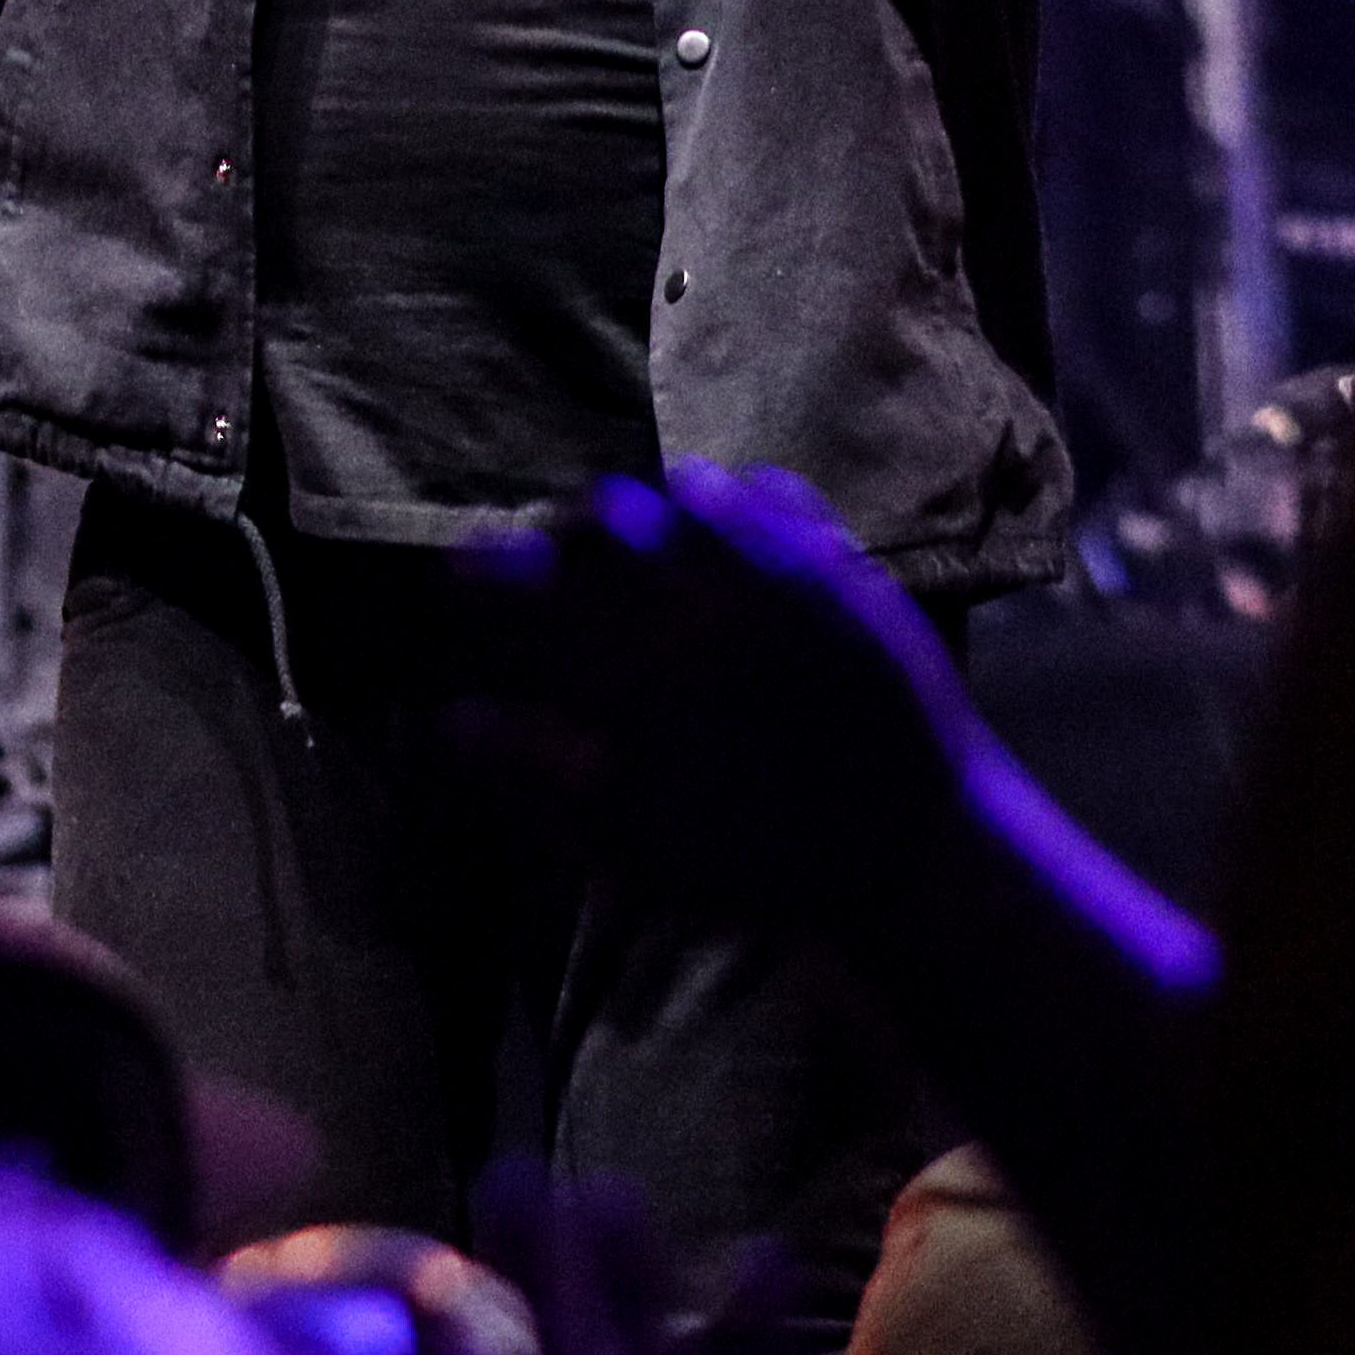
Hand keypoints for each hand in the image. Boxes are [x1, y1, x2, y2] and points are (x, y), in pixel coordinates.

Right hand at [450, 468, 991, 916]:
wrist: (907, 851)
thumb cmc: (755, 866)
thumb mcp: (627, 846)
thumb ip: (532, 780)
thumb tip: (448, 723)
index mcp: (634, 669)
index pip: (526, 583)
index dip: (482, 571)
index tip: (463, 576)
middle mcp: (698, 601)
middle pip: (601, 515)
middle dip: (569, 535)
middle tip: (567, 572)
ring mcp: (775, 573)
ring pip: (686, 488)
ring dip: (654, 515)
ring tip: (654, 557)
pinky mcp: (838, 566)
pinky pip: (773, 491)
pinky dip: (738, 506)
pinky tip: (732, 551)